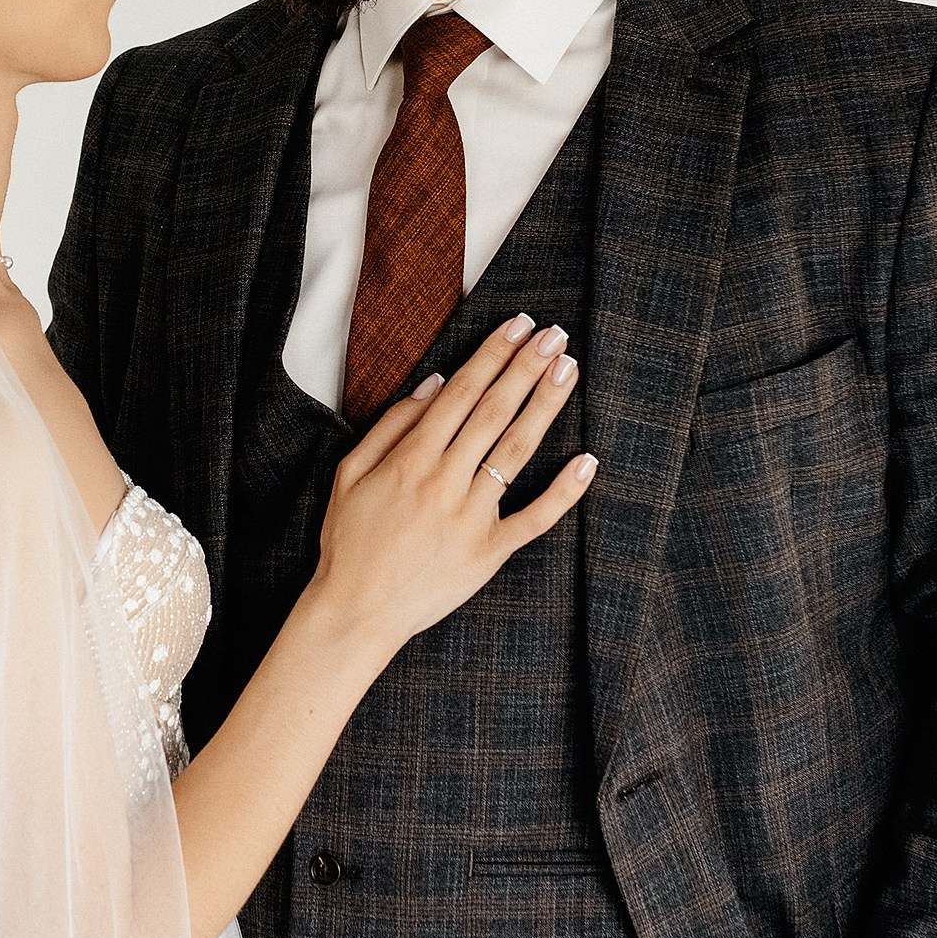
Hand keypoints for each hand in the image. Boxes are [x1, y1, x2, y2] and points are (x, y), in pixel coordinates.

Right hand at [312, 315, 595, 661]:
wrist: (356, 611)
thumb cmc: (350, 542)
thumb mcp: (350, 473)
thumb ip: (391, 425)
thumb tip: (434, 384)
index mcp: (410, 459)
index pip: (461, 393)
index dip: (493, 355)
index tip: (519, 327)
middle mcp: (444, 481)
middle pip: (494, 412)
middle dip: (526, 368)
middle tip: (555, 336)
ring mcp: (471, 517)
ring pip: (516, 452)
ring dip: (545, 406)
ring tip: (568, 370)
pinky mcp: (490, 552)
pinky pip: (534, 518)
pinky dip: (564, 491)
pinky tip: (587, 461)